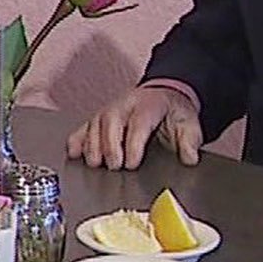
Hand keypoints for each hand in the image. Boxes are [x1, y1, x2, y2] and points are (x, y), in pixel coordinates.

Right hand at [65, 85, 201, 169]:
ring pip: (95, 123)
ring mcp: (110, 109)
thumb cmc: (173, 112)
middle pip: (111, 120)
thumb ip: (190, 141)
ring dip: (91, 144)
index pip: (138, 122)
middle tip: (113, 166)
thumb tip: (190, 157)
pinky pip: (84, 126)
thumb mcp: (189, 124)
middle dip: (109, 144)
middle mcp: (126, 104)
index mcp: (149, 104)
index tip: (131, 163)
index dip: (133, 143)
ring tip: (94, 164)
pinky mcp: (99, 118)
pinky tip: (73, 153)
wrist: (164, 94)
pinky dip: (77, 139)